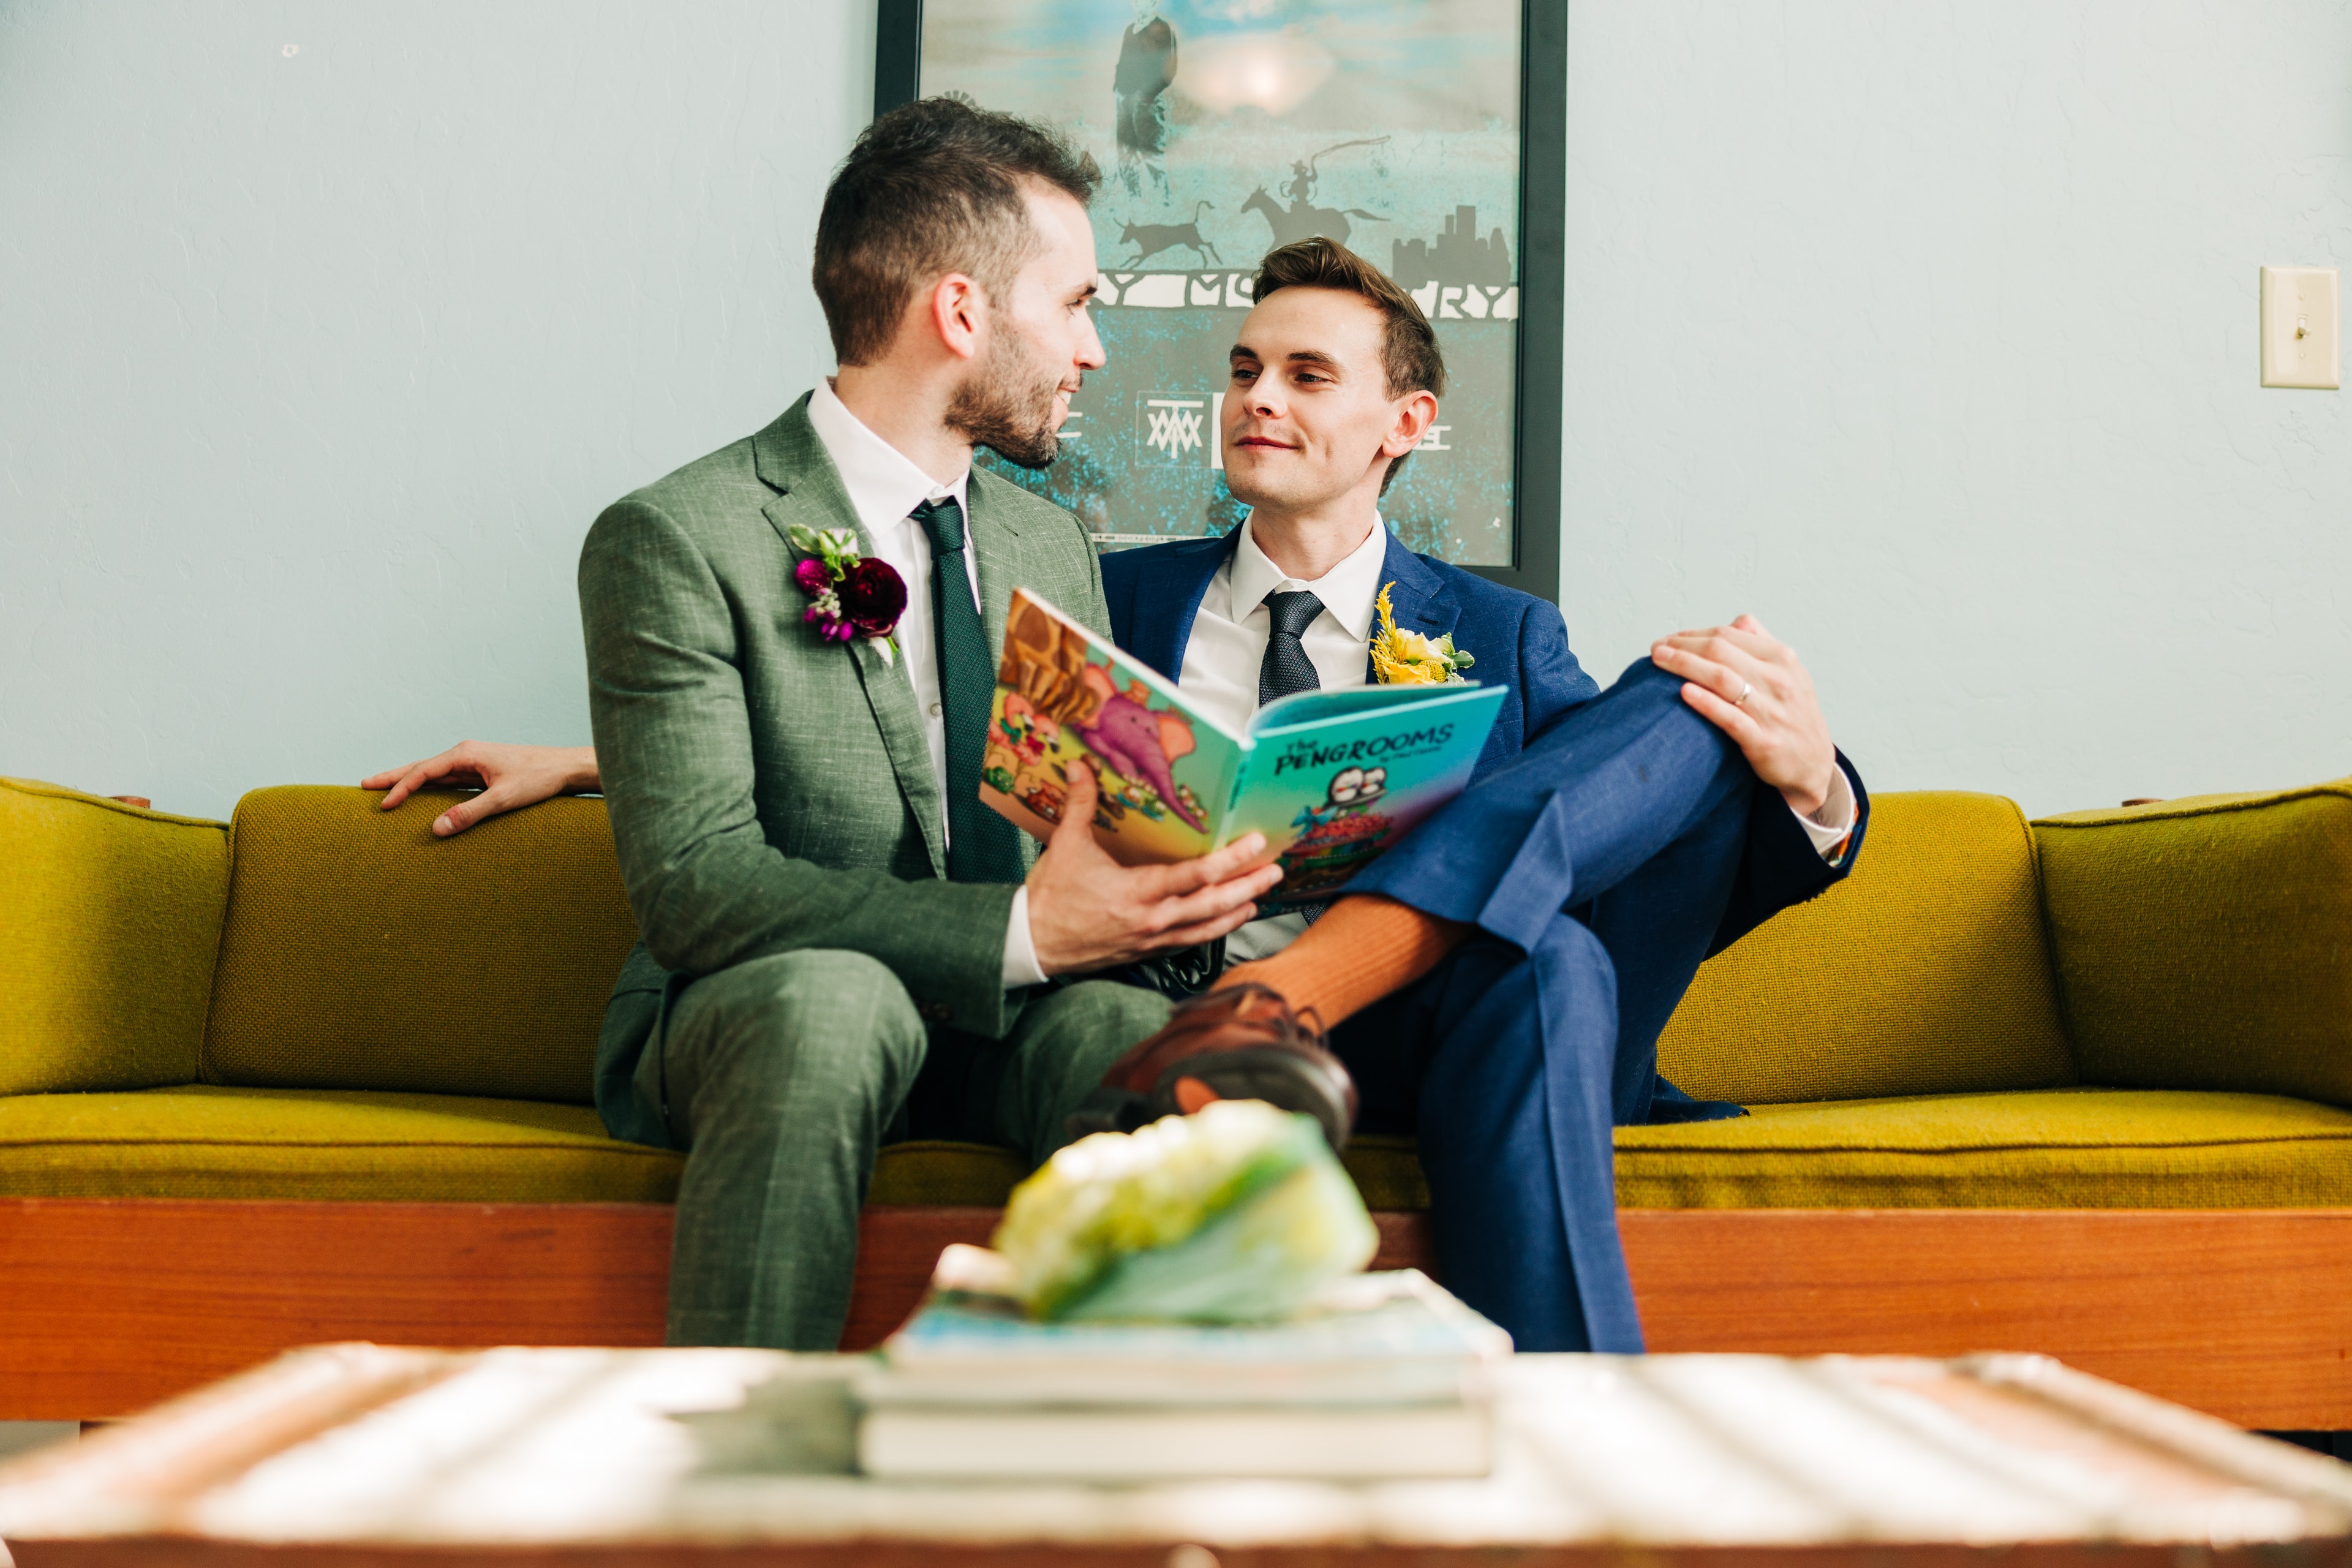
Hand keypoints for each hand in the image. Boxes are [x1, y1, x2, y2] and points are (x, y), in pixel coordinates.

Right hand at [361, 742, 600, 836]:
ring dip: (409, 781)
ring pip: (433, 773)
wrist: (565, 768)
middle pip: (421, 766)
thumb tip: (436, 829)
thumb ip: (469, 813)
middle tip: (363, 785)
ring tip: (384, 790)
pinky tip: (420, 794)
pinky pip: (448, 780)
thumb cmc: (539, 779)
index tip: (384, 805)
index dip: (401, 788)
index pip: (424, 771)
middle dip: (393, 776)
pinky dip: (429, 787)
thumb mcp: (503, 799)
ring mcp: (473, 762)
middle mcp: (466, 754)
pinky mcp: (481, 771)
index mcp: (466, 754)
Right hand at [1024, 762, 1285, 975]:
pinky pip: (1188, 942)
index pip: (1196, 876)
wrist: (1032, 943)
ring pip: (1206, 928)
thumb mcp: (1066, 845)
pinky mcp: (1146, 952)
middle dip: (1248, 886)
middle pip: (1213, 904)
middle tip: (1275, 871)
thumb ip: (1080, 804)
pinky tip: (1224, 921)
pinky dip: (1212, 931)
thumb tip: (1080, 767)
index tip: (1254, 844)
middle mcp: (1152, 919)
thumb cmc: (1051, 898)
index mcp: (1137, 892)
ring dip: (1236, 911)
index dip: (1231, 859)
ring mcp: (1152, 939)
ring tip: (1259, 897)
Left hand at [1651, 615, 1836, 817]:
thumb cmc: (1793, 715)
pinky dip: (1706, 703)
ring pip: (1722, 679)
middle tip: (1656, 649)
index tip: (1669, 639)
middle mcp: (1778, 680)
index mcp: (1782, 658)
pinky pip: (1730, 718)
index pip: (1729, 635)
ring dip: (1686, 666)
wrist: (1814, 765)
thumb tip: (1737, 621)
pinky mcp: (1763, 741)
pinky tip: (1683, 692)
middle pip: (1721, 652)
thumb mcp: (1790, 673)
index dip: (1693, 634)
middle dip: (1683, 646)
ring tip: (1659, 661)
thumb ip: (1763, 645)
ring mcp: (1771, 711)